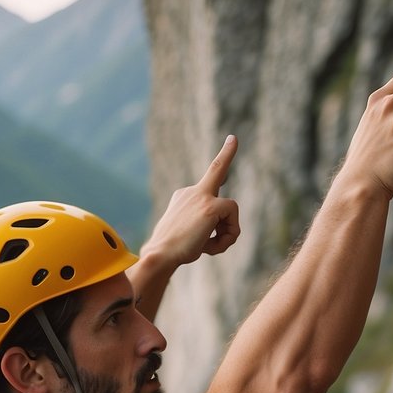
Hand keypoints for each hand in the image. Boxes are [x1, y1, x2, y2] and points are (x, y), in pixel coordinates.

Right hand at [143, 136, 240, 266]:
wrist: (159, 255)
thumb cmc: (171, 251)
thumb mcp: (186, 234)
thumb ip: (203, 227)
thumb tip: (223, 232)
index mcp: (184, 197)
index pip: (208, 176)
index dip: (222, 158)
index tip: (232, 140)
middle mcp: (192, 192)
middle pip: (218, 170)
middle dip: (227, 152)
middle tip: (233, 138)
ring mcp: (201, 197)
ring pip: (230, 210)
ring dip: (227, 232)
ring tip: (208, 246)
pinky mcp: (210, 207)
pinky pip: (233, 221)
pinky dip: (228, 236)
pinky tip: (211, 246)